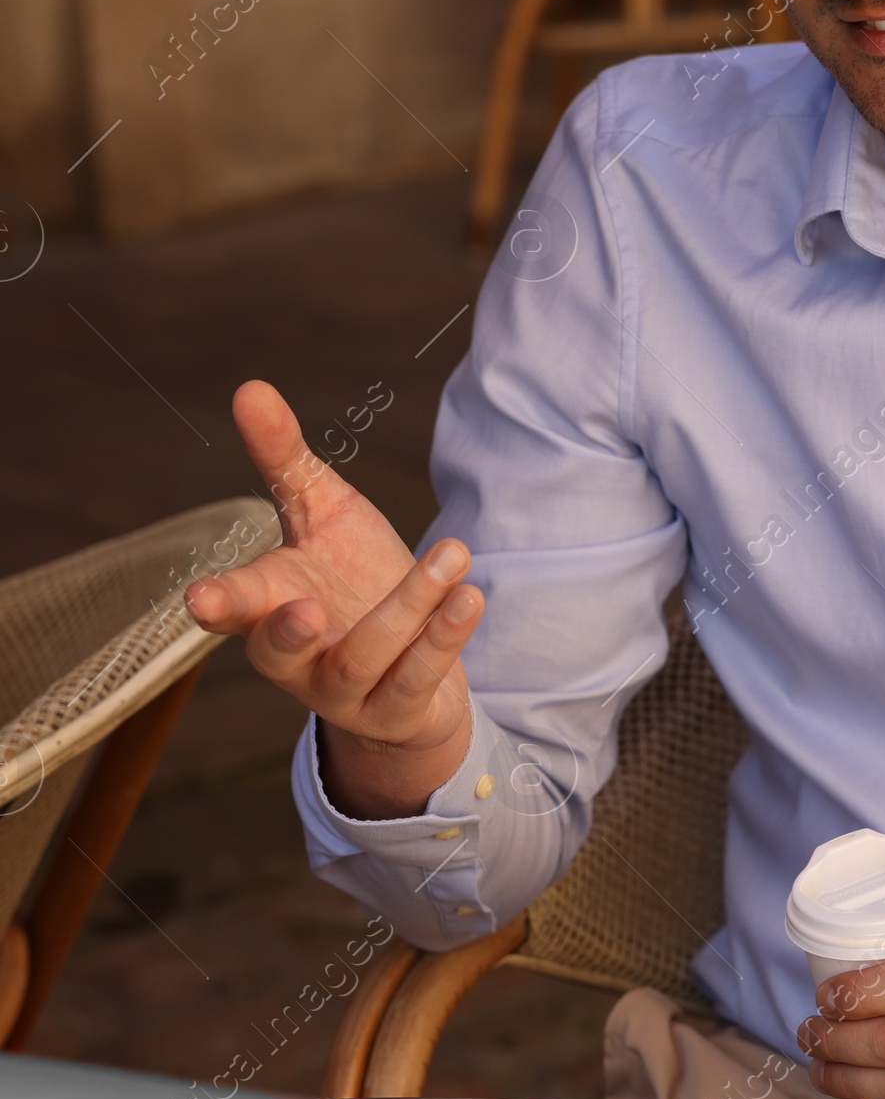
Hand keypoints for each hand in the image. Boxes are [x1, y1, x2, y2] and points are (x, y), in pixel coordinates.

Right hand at [184, 380, 483, 817]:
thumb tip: (249, 387)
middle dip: (290, 633)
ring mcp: (344, 691)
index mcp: (267, 605)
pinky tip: (470, 595)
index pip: (232, 608)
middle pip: (279, 652)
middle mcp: (296, 658)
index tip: (200, 598)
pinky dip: (443, 639)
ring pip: (365, 657)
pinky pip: (416, 679)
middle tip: (310, 607)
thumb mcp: (323, 512)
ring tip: (453, 553)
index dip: (217, 604)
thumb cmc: (350, 577)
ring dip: (410, 607)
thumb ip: (283, 459)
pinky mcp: (395, 710)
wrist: (408, 661)